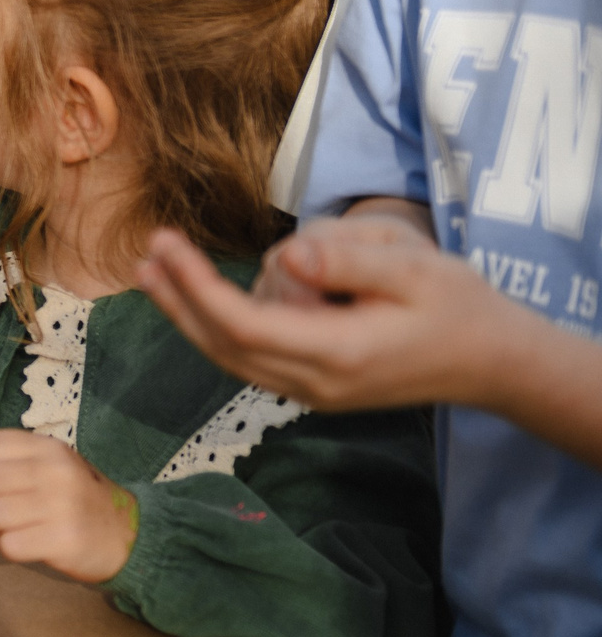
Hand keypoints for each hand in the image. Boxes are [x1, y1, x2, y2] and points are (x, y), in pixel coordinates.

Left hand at [0, 429, 134, 583]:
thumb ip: (5, 465)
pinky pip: (10, 545)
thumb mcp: (48, 468)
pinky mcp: (64, 540)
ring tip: (3, 526)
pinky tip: (24, 544)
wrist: (128, 534)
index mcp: (46, 448)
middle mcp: (53, 472)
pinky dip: (8, 547)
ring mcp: (60, 506)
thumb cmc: (75, 500)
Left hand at [137, 215, 508, 414]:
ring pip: (230, 356)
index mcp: (338, 353)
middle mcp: (315, 384)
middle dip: (178, 300)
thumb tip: (288, 255)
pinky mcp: (311, 387)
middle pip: (221, 346)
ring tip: (169, 265)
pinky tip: (196, 293)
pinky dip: (217, 327)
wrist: (491, 361)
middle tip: (145, 254)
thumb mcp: (413, 266)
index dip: (195, 286)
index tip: (165, 245)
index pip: (242, 325)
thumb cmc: (456, 305)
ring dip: (195, 311)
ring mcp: (311, 392)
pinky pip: (248, 358)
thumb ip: (348, 260)